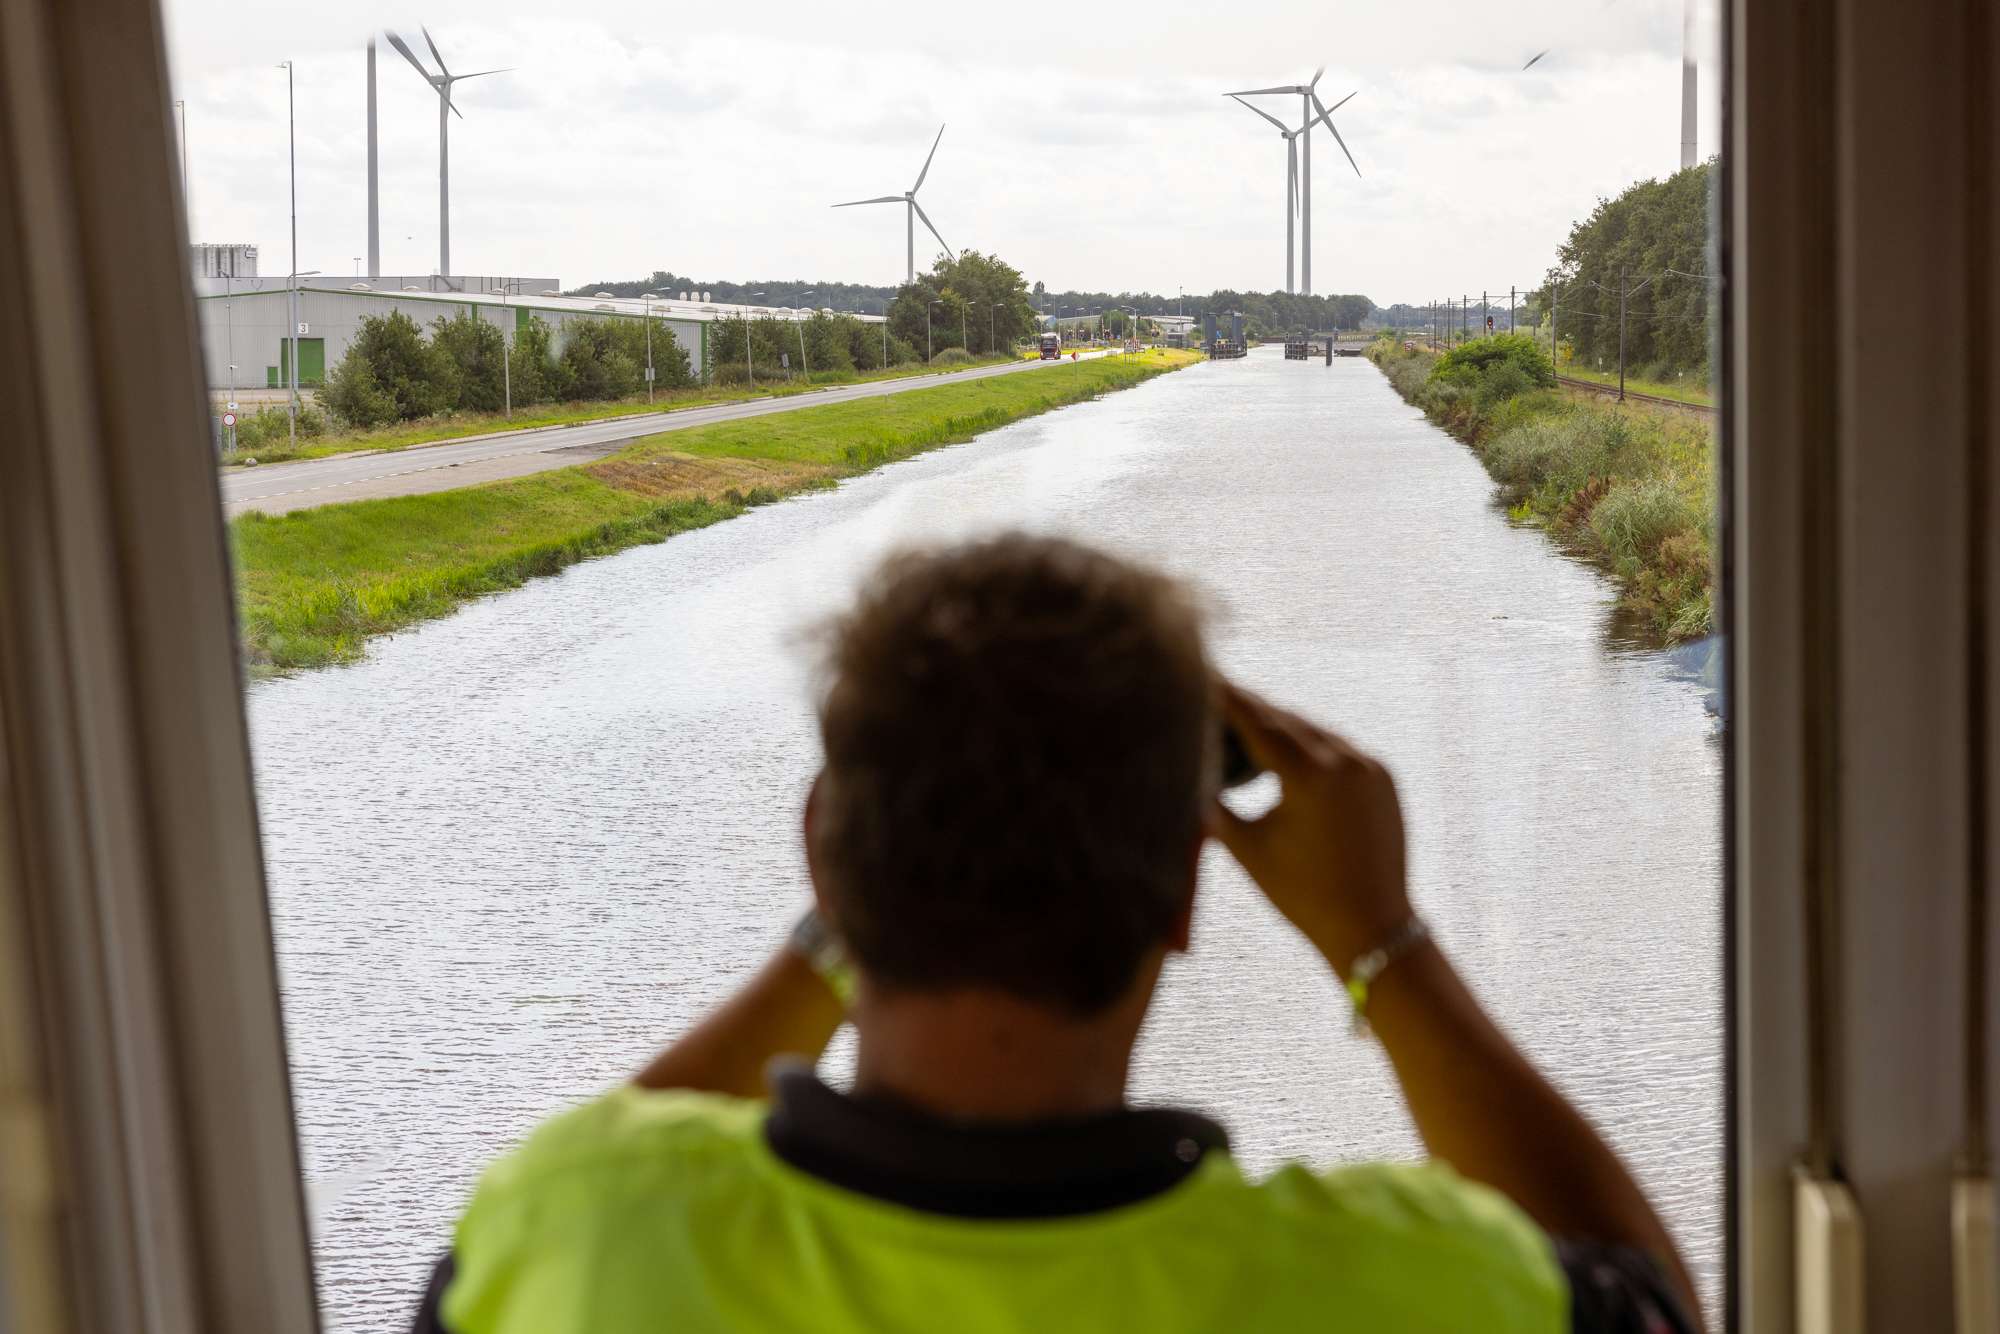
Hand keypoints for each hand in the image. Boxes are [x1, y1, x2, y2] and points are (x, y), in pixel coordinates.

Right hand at [1206, 681, 1412, 971]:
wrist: (1373, 928)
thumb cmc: (1301, 895)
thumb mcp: (1247, 848)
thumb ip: (1216, 804)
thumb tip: (1190, 772)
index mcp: (1309, 775)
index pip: (1256, 721)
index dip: (1226, 698)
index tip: (1202, 675)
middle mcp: (1345, 759)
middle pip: (1285, 720)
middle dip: (1251, 709)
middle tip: (1218, 694)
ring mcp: (1369, 766)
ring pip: (1313, 731)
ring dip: (1279, 726)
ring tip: (1247, 724)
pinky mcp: (1383, 778)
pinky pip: (1338, 749)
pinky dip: (1309, 746)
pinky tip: (1287, 751)